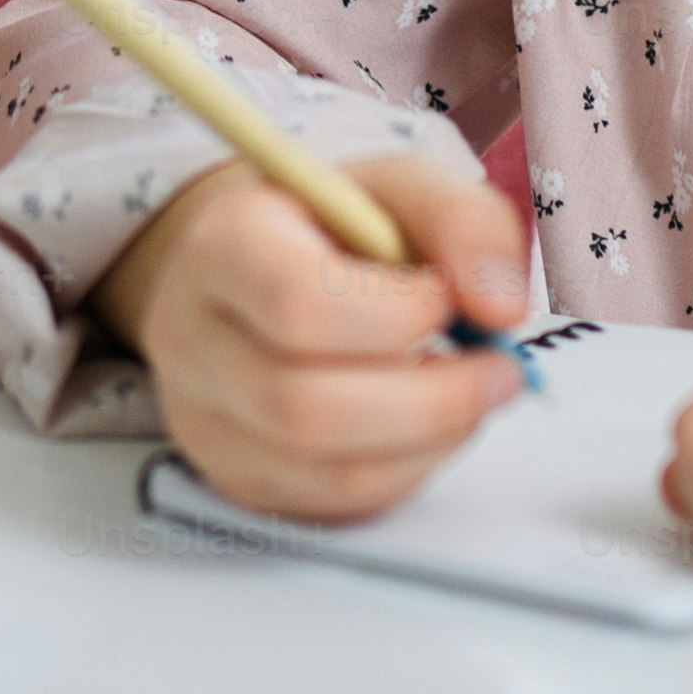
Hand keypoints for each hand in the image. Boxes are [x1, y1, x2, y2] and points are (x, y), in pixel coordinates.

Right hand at [87, 150, 533, 520]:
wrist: (260, 273)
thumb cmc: (333, 229)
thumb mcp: (399, 189)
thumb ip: (464, 222)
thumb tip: (502, 308)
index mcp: (222, 245)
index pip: (295, 302)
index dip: (395, 314)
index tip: (449, 297)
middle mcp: (190, 339)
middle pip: (305, 407)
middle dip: (433, 399)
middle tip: (500, 370)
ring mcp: (205, 421)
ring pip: (329, 471)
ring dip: (431, 440)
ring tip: (471, 394)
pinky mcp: (239, 478)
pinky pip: (337, 504)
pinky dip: (408, 471)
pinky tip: (426, 424)